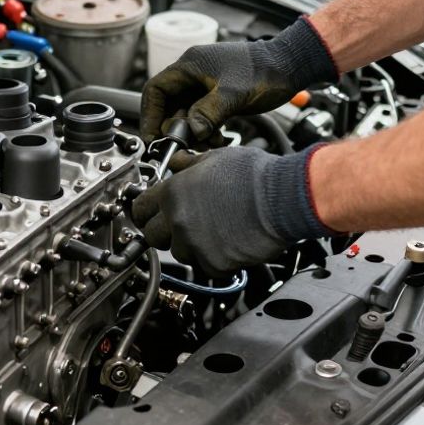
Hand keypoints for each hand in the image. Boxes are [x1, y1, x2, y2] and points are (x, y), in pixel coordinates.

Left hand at [131, 145, 333, 276]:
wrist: (284, 198)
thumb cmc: (255, 175)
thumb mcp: (215, 157)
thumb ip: (187, 164)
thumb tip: (175, 163)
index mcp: (173, 192)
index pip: (139, 208)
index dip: (144, 211)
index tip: (149, 213)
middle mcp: (178, 220)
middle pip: (153, 237)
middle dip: (165, 231)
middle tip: (184, 224)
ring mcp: (195, 244)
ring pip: (179, 253)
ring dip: (191, 246)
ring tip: (214, 231)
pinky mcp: (215, 263)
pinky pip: (205, 266)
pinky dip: (214, 259)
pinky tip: (228, 242)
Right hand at [140, 17, 336, 143]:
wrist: (290, 67)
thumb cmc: (264, 71)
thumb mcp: (234, 94)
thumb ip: (209, 113)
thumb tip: (191, 133)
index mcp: (190, 65)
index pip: (156, 90)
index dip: (151, 115)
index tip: (154, 136)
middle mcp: (194, 74)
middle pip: (169, 104)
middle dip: (174, 127)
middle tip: (183, 145)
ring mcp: (205, 85)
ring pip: (185, 113)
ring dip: (191, 132)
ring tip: (205, 143)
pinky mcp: (217, 96)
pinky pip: (200, 116)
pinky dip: (204, 130)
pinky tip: (216, 138)